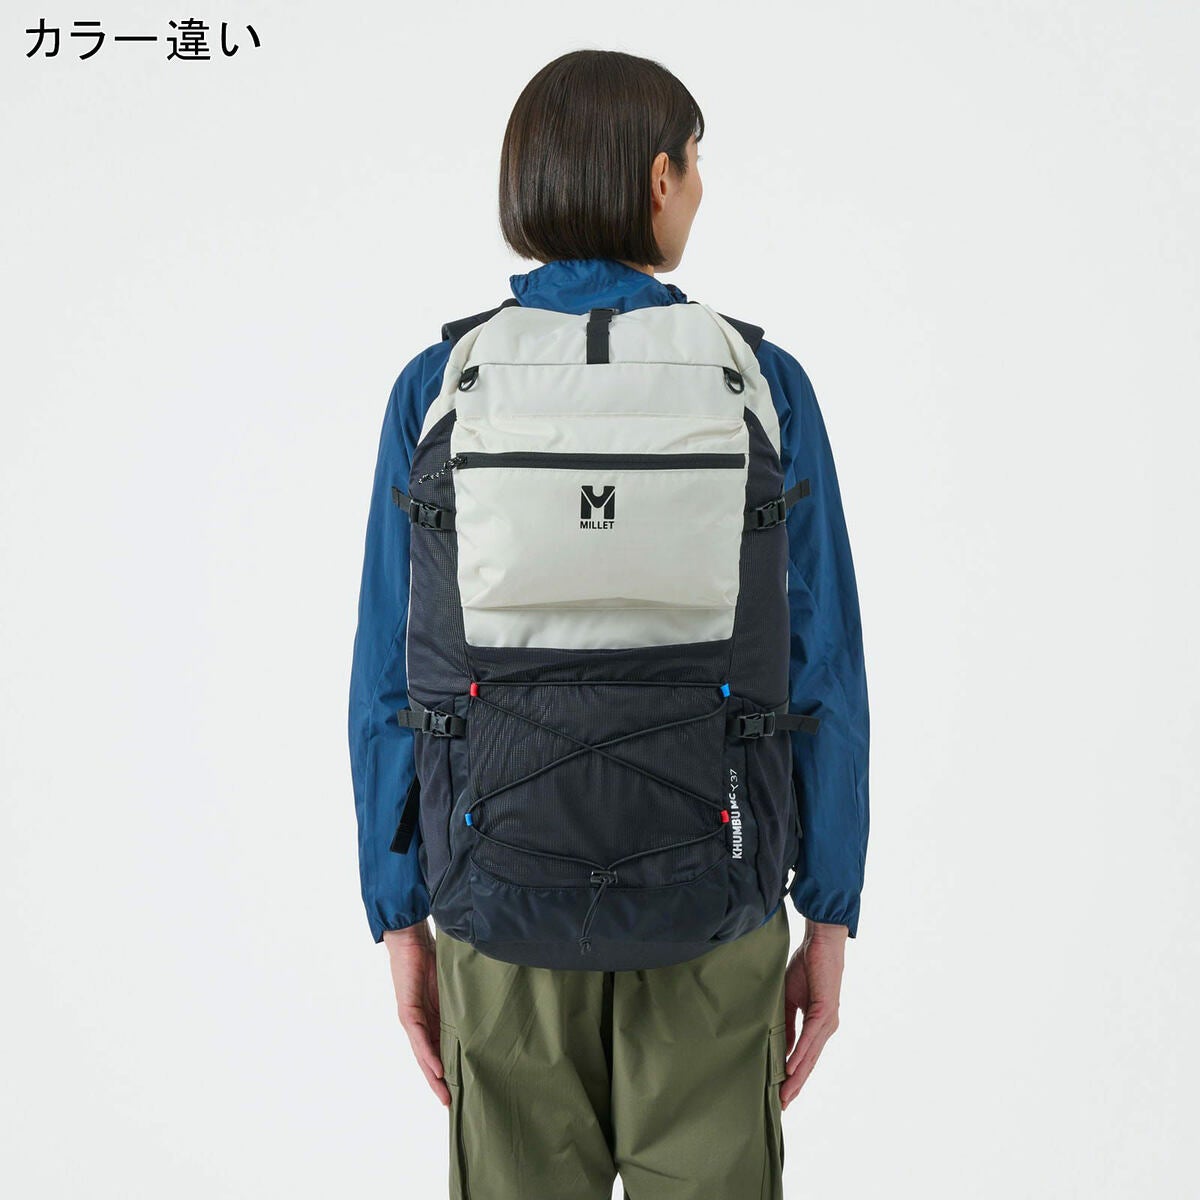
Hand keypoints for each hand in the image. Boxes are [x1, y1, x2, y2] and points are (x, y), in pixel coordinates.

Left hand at [383, 920, 448, 1106]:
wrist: (412, 937)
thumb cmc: (434, 956)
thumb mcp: (454, 986)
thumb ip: (463, 1002)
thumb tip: (486, 1012)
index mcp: (433, 1018)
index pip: (441, 1049)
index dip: (450, 1070)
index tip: (462, 1090)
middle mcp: (420, 1023)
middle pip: (430, 1059)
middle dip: (440, 1083)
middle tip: (453, 1105)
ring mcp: (413, 1019)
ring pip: (423, 1054)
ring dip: (434, 1076)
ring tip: (445, 1096)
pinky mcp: (407, 1011)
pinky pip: (419, 1038)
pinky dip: (428, 1055)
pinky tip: (438, 1070)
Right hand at [780, 919, 847, 1108]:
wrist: (820, 943)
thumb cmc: (806, 967)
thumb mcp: (790, 998)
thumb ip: (787, 1021)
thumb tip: (780, 1043)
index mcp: (818, 1025)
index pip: (805, 1056)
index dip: (794, 1076)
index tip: (782, 1094)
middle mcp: (826, 1028)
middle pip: (809, 1063)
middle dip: (796, 1085)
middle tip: (783, 1105)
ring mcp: (827, 1021)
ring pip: (810, 1055)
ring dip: (797, 1076)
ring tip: (785, 1094)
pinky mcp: (825, 1011)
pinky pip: (810, 1037)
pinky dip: (801, 1053)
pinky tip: (791, 1068)